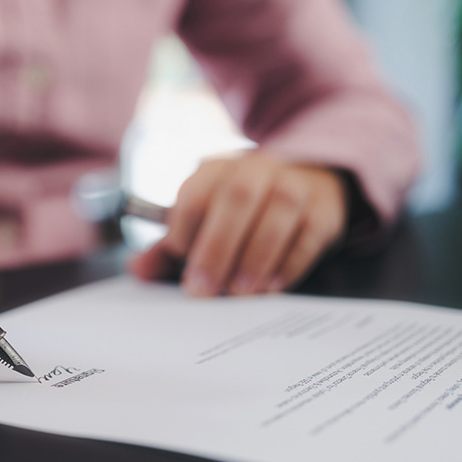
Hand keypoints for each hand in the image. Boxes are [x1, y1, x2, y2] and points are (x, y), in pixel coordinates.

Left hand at [129, 152, 348, 295]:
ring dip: (256, 256)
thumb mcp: (205, 219)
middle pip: (236, 197)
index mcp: (218, 169)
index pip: (196, 192)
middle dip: (217, 247)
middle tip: (203, 290)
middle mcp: (257, 169)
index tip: (179, 260)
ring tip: (239, 292)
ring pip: (278, 210)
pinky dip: (289, 263)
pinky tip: (271, 286)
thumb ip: (171, 246)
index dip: (184, 228)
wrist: (306, 183)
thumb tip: (137, 271)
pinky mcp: (323, 209)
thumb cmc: (242, 211)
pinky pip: (309, 233)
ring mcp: (295, 185)